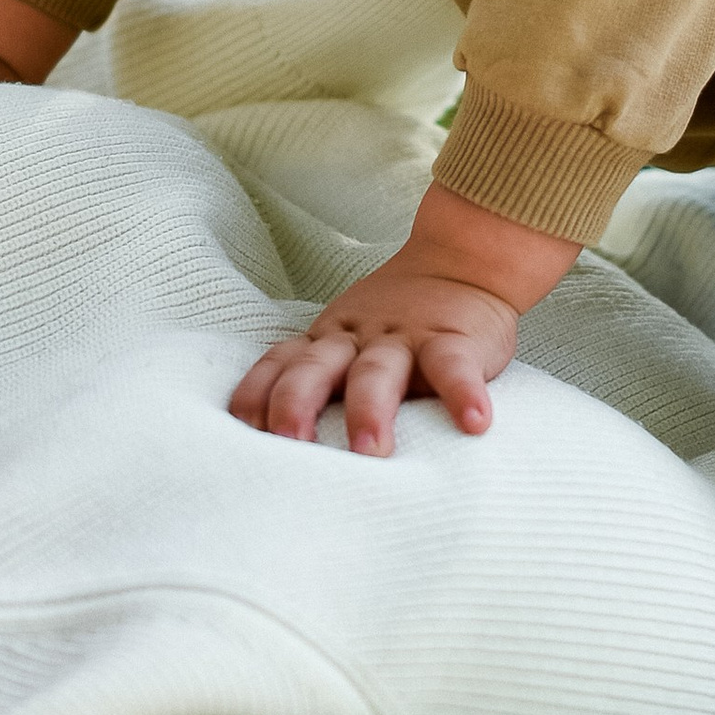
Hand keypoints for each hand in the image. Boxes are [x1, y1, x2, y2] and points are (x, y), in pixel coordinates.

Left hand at [230, 184, 579, 457]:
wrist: (462, 262)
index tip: (241, 433)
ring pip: (378, 371)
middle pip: (314, 368)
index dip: (255, 395)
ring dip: (370, 410)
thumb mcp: (345, 337)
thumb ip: (317, 376)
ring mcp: (403, 338)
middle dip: (295, 405)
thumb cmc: (394, 321)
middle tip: (287, 446)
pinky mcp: (454, 339)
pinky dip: (463, 394)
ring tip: (371, 452)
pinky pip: (455, 366)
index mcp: (325, 341)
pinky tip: (474, 424)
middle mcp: (355, 339)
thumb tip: (274, 443)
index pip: (278, 365)